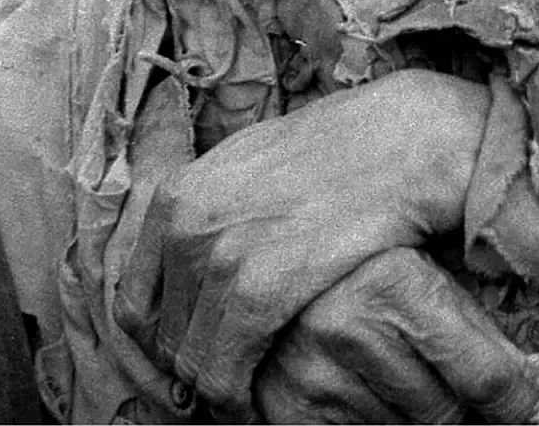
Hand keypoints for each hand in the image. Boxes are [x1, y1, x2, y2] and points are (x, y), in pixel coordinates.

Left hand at [114, 71, 490, 414]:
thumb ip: (213, 208)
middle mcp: (186, 224)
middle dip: (196, 364)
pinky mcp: (259, 290)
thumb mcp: (255, 161)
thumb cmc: (341, 149)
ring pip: (193, 363)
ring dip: (222, 387)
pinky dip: (240, 399)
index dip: (163, 338)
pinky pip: (226, 373)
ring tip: (253, 389)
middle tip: (234, 376)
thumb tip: (191, 255)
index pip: (135, 300)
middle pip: (163, 337)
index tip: (198, 351)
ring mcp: (220, 256)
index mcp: (179, 195)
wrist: (403, 139)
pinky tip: (263, 400)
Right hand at [253, 248, 538, 423]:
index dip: (518, 401)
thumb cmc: (359, 242)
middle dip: (461, 403)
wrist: (262, 244)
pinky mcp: (288, 407)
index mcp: (393, 281)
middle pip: (446, 413)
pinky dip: (375, 420)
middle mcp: (348, 328)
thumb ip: (469, 288)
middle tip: (457, 379)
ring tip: (401, 366)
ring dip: (415, 412)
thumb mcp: (418, 244)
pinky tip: (369, 385)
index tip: (526, 404)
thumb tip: (532, 360)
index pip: (487, 378)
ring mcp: (313, 374)